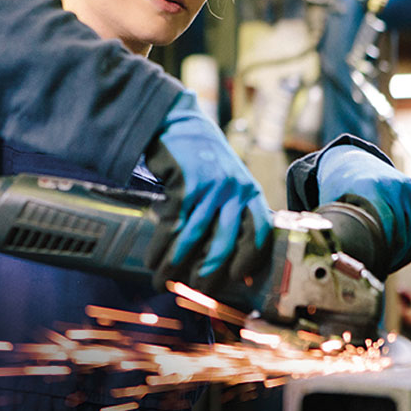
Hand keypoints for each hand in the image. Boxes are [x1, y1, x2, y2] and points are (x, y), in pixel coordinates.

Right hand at [145, 90, 273, 293]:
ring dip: (176, 264)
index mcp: (248, 190)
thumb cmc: (200, 154)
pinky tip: (153, 257)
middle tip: (194, 289)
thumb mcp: (226, 177)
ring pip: (194, 238)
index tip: (237, 279)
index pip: (258, 233)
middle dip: (207, 272)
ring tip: (163, 280)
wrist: (176, 121)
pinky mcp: (185, 183)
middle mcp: (234, 189)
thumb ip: (229, 208)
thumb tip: (222, 252)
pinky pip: (173, 223)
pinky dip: (160, 245)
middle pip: (224, 243)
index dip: (248, 260)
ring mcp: (210, 186)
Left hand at [317, 144, 410, 271]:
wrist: (355, 163)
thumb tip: (326, 250)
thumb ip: (330, 223)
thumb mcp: (330, 200)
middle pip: (403, 233)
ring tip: (389, 262)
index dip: (381, 250)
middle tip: (380, 267)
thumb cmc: (340, 186)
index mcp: (372, 187)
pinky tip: (401, 252)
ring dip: (406, 252)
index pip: (386, 226)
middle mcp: (397, 185)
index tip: (373, 262)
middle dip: (392, 255)